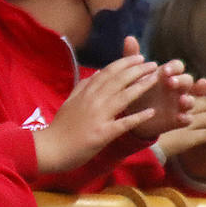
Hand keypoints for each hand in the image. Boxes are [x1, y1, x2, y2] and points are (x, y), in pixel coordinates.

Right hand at [32, 53, 159, 172]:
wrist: (49, 149)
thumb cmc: (60, 128)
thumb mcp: (70, 101)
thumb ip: (83, 86)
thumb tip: (97, 72)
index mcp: (85, 93)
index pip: (108, 72)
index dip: (125, 63)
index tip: (139, 57)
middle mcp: (92, 101)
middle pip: (118, 80)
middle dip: (137, 70)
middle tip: (153, 63)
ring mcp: (97, 116)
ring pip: (123, 97)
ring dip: (141, 86)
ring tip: (156, 79)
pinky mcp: (101, 133)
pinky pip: (123, 123)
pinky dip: (138, 117)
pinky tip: (151, 112)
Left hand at [124, 38, 196, 138]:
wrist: (131, 115)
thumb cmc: (135, 90)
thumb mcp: (133, 75)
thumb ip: (132, 58)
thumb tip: (129, 37)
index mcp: (168, 74)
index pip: (178, 66)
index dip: (174, 68)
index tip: (165, 71)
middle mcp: (177, 88)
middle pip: (188, 80)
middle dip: (182, 81)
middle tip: (171, 83)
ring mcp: (179, 104)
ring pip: (192, 99)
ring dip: (189, 99)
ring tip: (182, 100)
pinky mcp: (178, 119)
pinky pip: (187, 119)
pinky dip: (186, 118)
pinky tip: (182, 118)